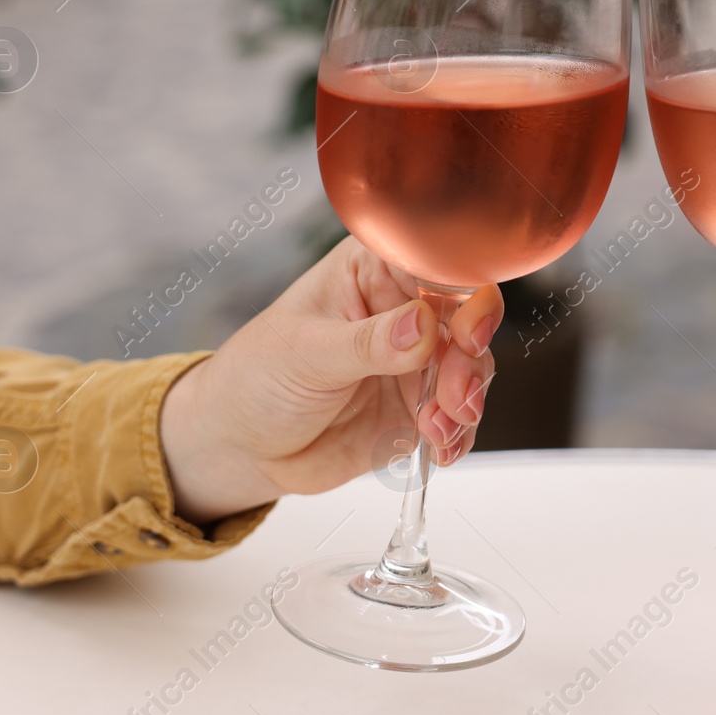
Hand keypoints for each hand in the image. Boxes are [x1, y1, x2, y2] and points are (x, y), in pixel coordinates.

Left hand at [158, 236, 500, 524]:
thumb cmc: (257, 378)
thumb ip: (367, 342)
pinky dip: (458, 434)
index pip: (436, 264)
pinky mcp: (420, 405)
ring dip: (466, 401)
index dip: (464, 294)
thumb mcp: (306, 354)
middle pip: (466, 319)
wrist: (243, 447)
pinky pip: (459, 414)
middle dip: (468, 361)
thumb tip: (422, 326)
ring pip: (472, 368)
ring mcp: (416, 360)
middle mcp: (404, 309)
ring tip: (436, 428)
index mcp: (373, 270)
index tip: (467, 332)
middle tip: (454, 397)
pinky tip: (440, 450)